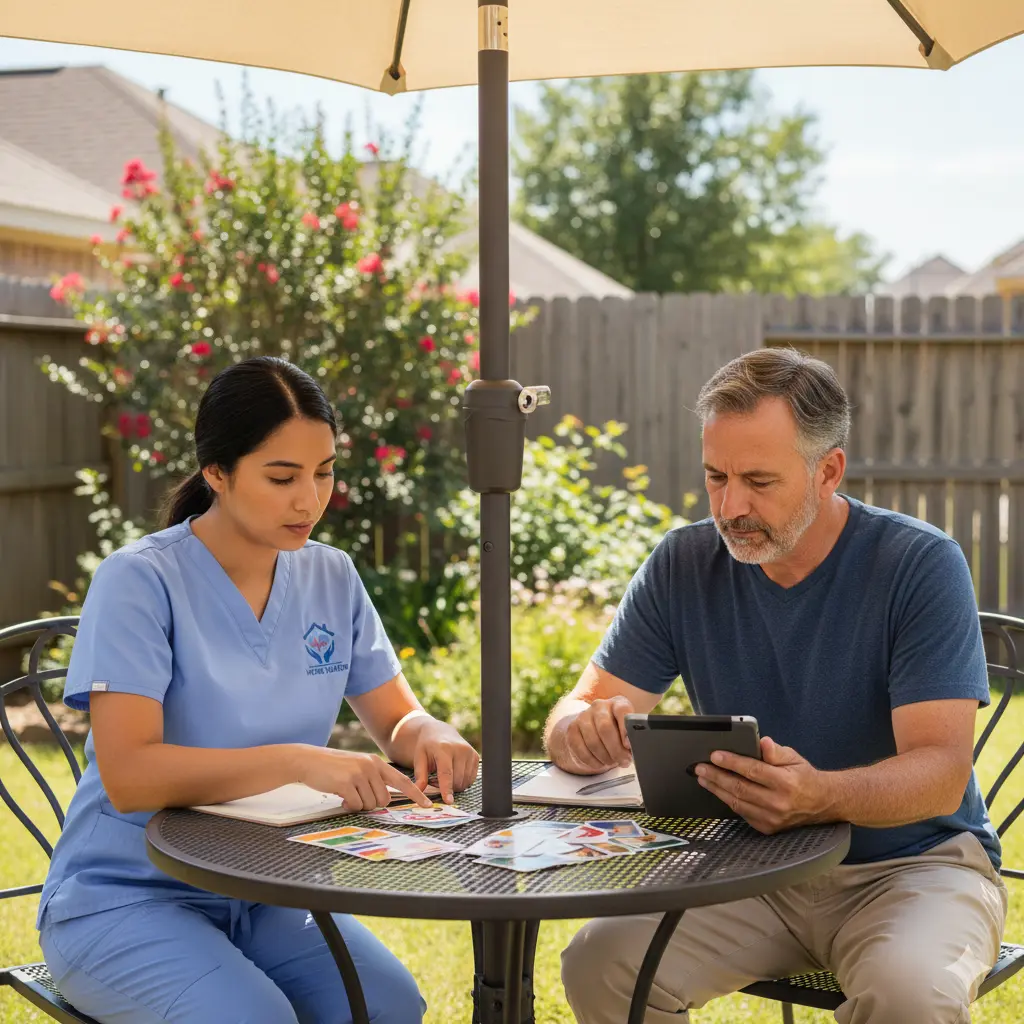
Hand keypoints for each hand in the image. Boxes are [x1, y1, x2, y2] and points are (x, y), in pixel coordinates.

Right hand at [296, 747, 431, 811]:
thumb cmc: (334, 768)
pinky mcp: (346, 783)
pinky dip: (348, 805)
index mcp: (376, 762)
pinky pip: (355, 805)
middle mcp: (371, 766)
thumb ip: (373, 779)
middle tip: (357, 796)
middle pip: (384, 799)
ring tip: (346, 793)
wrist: (309, 761)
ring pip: (370, 804)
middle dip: (372, 804)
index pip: (402, 780)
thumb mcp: (358, 767)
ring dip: (358, 804)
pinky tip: (339, 796)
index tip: (428, 805)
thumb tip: (385, 800)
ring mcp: (359, 774)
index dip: (416, 794)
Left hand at [407, 718, 479, 803]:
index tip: (448, 801)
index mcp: (444, 749)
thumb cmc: (427, 746)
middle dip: (447, 787)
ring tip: (443, 776)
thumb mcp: (419, 758)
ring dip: (454, 785)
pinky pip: (471, 779)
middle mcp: (460, 749)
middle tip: (435, 780)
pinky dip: (462, 781)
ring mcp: (470, 752)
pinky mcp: (476, 757)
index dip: (447, 788)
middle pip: (457, 780)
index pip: (447, 773)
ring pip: (465, 781)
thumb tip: (418, 792)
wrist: (440, 731)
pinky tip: (453, 774)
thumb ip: (420, 776)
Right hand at [561, 696, 633, 773]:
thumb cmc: (617, 733)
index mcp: (617, 703)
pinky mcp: (572, 730)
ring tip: (612, 762)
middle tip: (623, 761)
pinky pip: (581, 749)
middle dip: (616, 750)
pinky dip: (592, 761)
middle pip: (605, 728)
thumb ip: (633, 736)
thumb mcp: (628, 731)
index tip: (628, 745)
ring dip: (605, 757)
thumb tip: (634, 749)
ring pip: (593, 741)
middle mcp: (599, 706)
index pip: (622, 710)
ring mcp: (583, 717)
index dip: (625, 729)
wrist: (594, 732)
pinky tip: (599, 763)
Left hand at [694, 736, 830, 833]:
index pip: (752, 771)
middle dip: (716, 776)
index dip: (731, 762)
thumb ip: (775, 751)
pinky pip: (742, 813)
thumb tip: (763, 742)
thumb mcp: (794, 758)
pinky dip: (728, 801)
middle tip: (700, 767)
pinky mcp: (768, 828)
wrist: (822, 803)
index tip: (715, 755)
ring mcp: (773, 818)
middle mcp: (779, 803)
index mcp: (786, 783)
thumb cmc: (804, 777)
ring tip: (704, 778)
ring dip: (717, 790)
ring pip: (737, 803)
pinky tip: (718, 791)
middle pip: (740, 788)